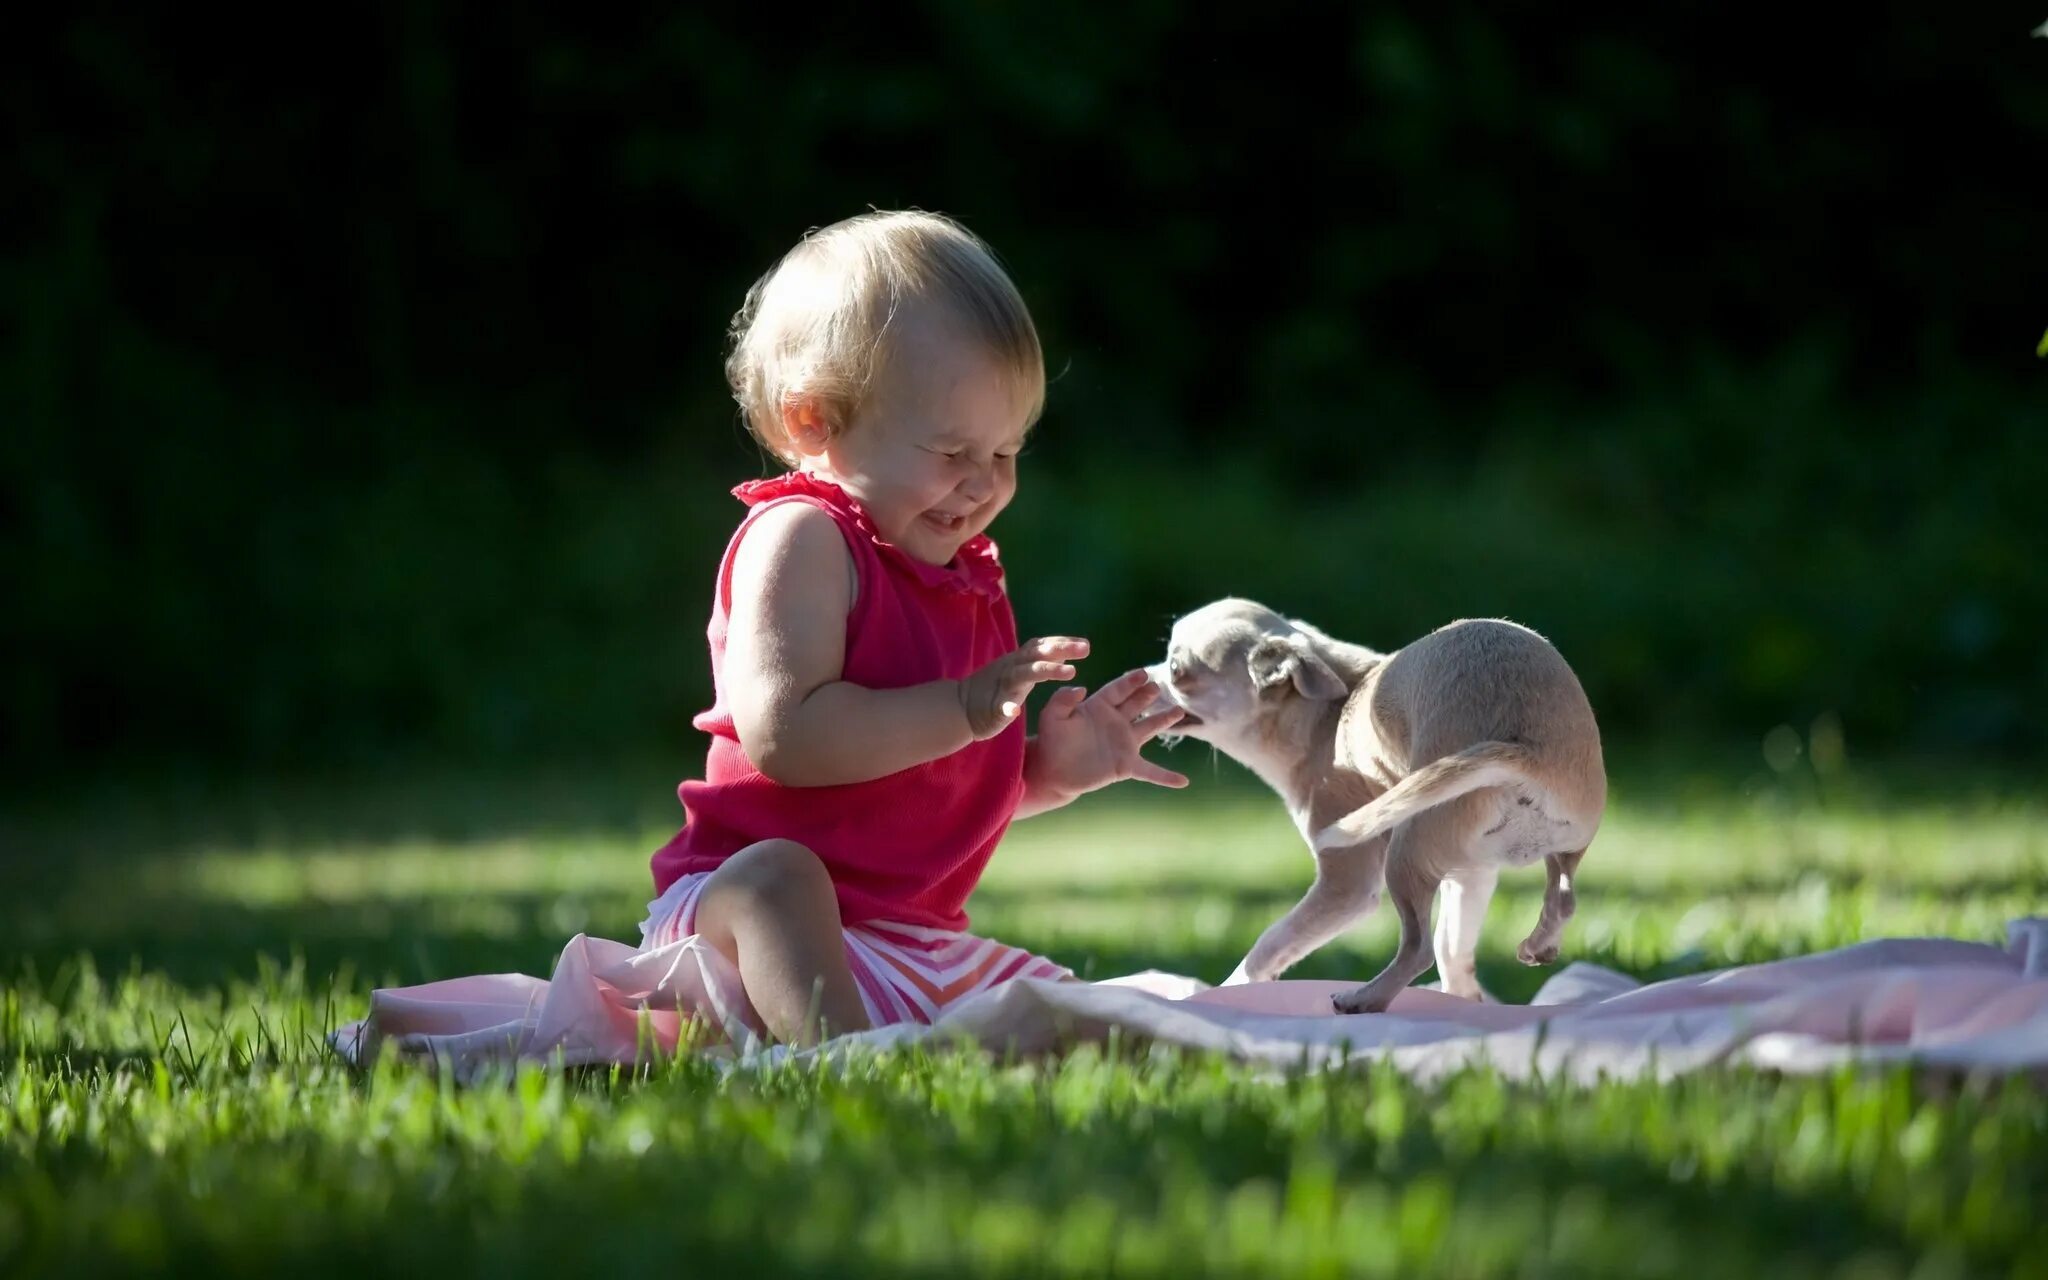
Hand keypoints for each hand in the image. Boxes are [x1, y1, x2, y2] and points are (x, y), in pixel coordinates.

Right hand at [958, 636, 1088, 739]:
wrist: (961, 707)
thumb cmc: (996, 688)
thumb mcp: (1020, 670)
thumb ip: (1039, 660)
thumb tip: (1064, 650)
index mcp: (1019, 661)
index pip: (1042, 646)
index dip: (1062, 642)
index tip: (1085, 644)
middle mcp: (1012, 668)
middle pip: (1038, 654)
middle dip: (1062, 649)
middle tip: (1086, 649)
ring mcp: (1002, 687)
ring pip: (1025, 674)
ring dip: (1047, 670)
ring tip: (1071, 672)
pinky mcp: (992, 708)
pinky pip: (1001, 706)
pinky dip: (1008, 708)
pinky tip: (1016, 712)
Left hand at [1027, 668, 1188, 801]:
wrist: (1053, 771)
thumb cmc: (1052, 741)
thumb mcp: (1052, 716)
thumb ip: (1062, 699)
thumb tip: (1081, 688)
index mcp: (1099, 706)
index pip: (1118, 690)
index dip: (1130, 682)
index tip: (1143, 673)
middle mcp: (1115, 722)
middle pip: (1137, 704)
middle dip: (1148, 694)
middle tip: (1158, 686)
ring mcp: (1124, 743)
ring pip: (1149, 728)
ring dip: (1164, 720)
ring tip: (1179, 711)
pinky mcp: (1126, 765)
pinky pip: (1150, 771)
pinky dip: (1166, 776)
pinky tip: (1183, 781)